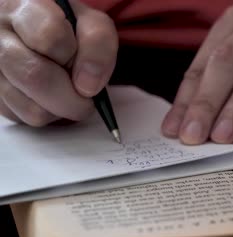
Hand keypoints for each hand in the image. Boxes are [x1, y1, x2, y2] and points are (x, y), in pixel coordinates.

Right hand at [0, 0, 117, 125]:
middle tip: (87, 100)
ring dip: (60, 109)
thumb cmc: (66, 26)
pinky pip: (23, 117)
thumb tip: (86, 87)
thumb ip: (98, 43)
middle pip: (35, 77)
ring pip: (29, 106)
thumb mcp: (90, 22)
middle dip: (72, 98)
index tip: (89, 70)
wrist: (39, 31)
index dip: (78, 58)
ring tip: (68, 93)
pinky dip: (46, 114)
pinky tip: (50, 97)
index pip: (50, 36)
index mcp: (23, 5)